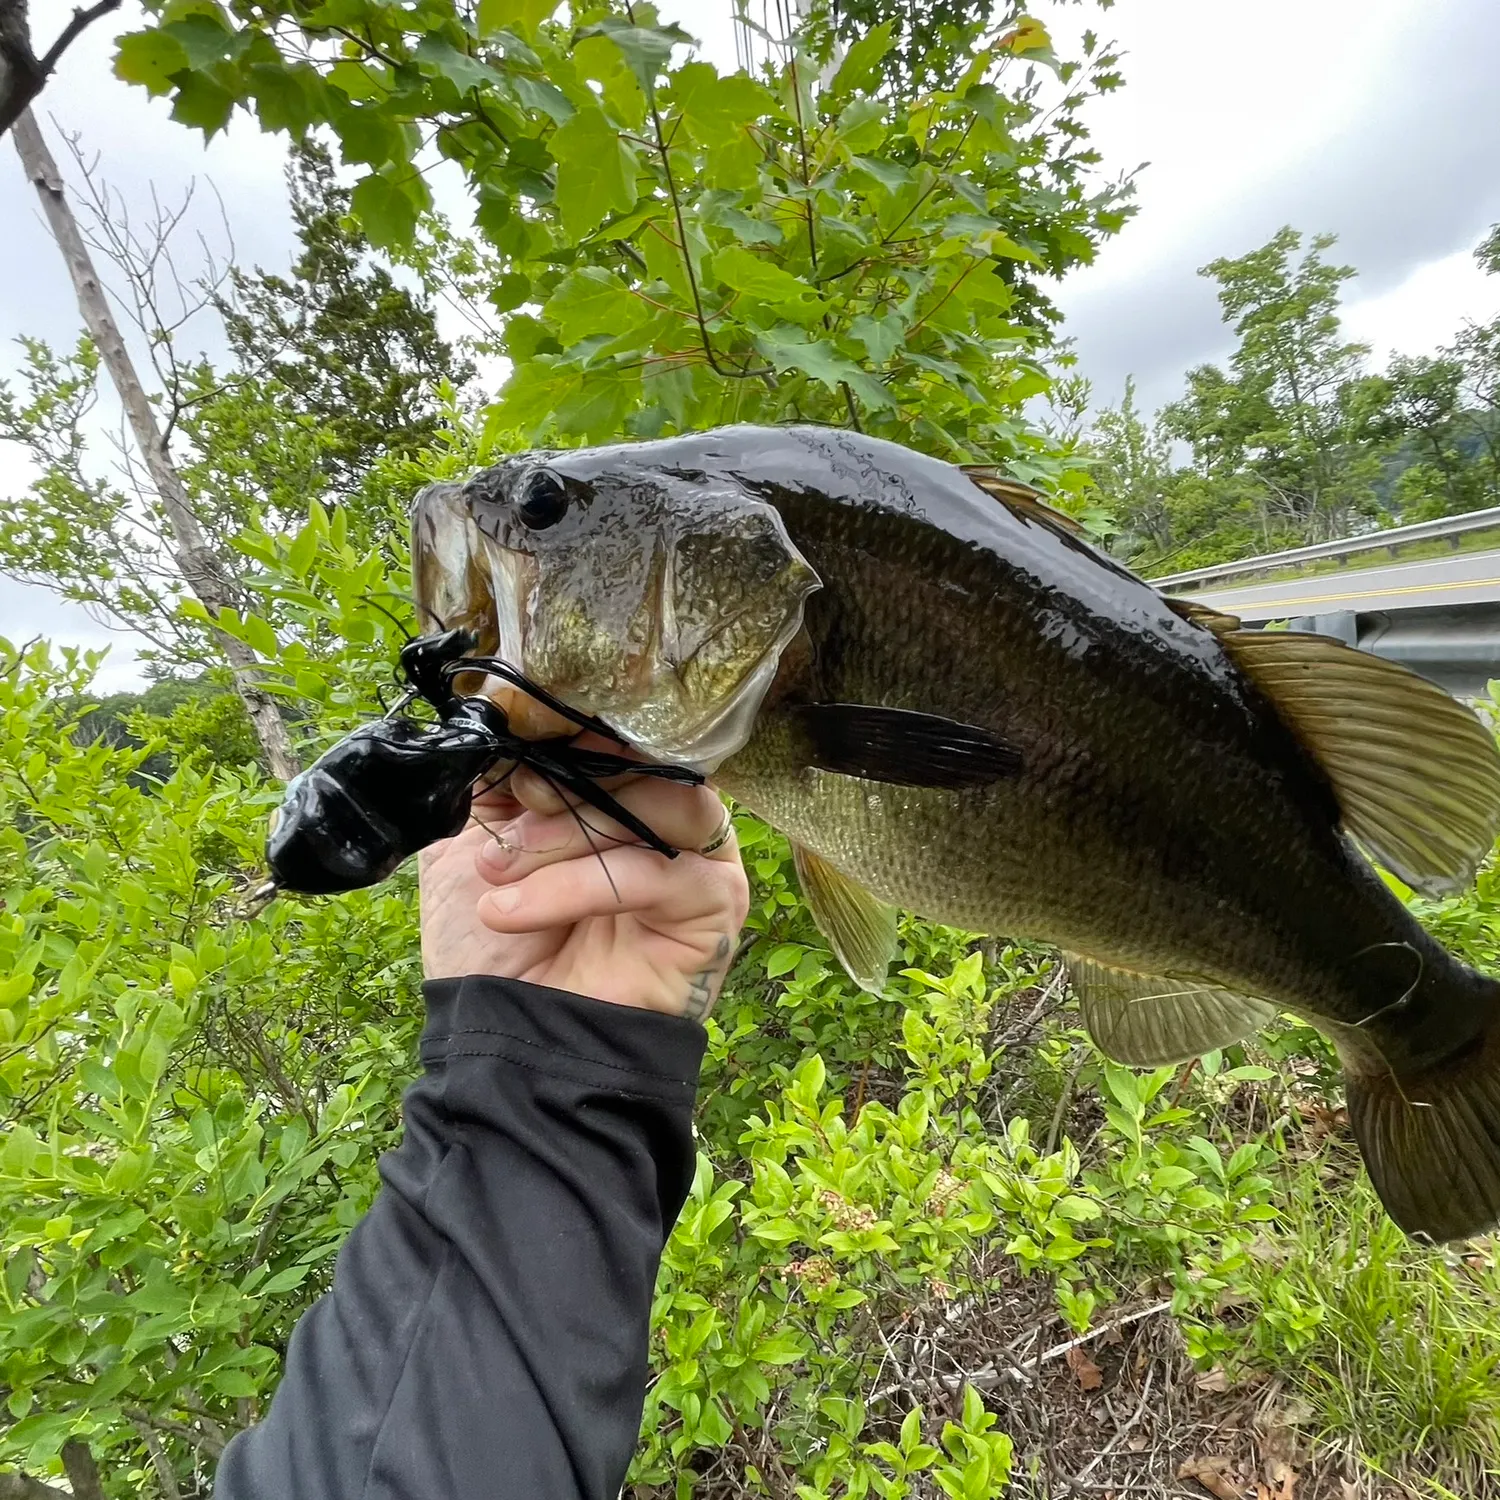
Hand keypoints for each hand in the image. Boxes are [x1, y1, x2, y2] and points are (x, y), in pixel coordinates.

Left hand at [418, 741, 748, 1020]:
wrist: (506, 1039)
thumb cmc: (494, 948)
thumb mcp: (471, 845)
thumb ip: (491, 781)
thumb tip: (495, 713)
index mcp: (619, 791)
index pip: (618, 729)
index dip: (567, 726)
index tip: (510, 742)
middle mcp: (670, 818)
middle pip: (644, 757)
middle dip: (564, 781)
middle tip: (507, 812)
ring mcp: (701, 859)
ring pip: (661, 803)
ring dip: (569, 831)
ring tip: (499, 868)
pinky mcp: (714, 906)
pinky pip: (658, 872)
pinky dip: (576, 884)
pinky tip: (511, 911)